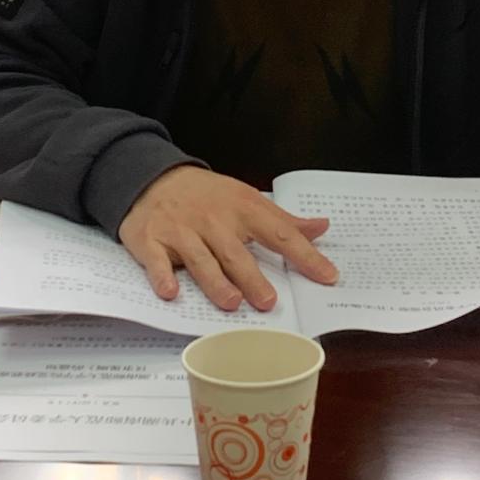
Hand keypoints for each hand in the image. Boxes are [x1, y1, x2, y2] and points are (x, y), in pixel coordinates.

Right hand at [118, 165, 338, 311]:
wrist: (154, 178)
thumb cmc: (207, 196)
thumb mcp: (246, 199)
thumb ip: (283, 220)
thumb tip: (321, 227)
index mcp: (242, 208)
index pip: (279, 233)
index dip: (305, 255)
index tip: (327, 275)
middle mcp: (213, 220)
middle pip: (235, 252)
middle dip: (252, 277)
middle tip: (269, 301)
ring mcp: (181, 231)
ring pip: (200, 259)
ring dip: (215, 281)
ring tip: (231, 302)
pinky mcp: (152, 241)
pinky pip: (157, 261)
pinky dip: (162, 276)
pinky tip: (171, 292)